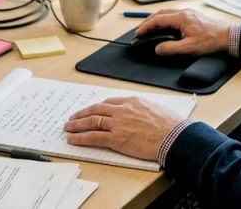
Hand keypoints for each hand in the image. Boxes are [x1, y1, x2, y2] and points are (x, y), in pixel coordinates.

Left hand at [64, 96, 183, 160]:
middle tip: (73, 117)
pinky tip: (73, 139)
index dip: (97, 107)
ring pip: (91, 121)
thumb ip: (143, 109)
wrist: (173, 137)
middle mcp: (122, 110)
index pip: (109, 102)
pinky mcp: (116, 139)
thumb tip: (142, 114)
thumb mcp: (156, 109)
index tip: (92, 110)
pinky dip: (80, 138)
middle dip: (82, 113)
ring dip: (77, 124)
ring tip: (68, 127)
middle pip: (96, 109)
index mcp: (132, 101)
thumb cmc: (170, 125)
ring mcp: (117, 124)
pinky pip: (93, 137)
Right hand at [137, 8, 229, 55]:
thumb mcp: (189, 48)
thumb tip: (157, 49)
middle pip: (160, 14)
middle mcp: (183, 12)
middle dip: (148, 22)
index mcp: (181, 17)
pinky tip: (164, 27)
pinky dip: (165, 20)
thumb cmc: (211, 41)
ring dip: (156, 20)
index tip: (138, 33)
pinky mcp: (192, 16)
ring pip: (167, 13)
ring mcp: (188, 13)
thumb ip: (171, 48)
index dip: (146, 26)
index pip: (158, 19)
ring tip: (149, 29)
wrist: (227, 37)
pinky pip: (174, 15)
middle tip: (140, 31)